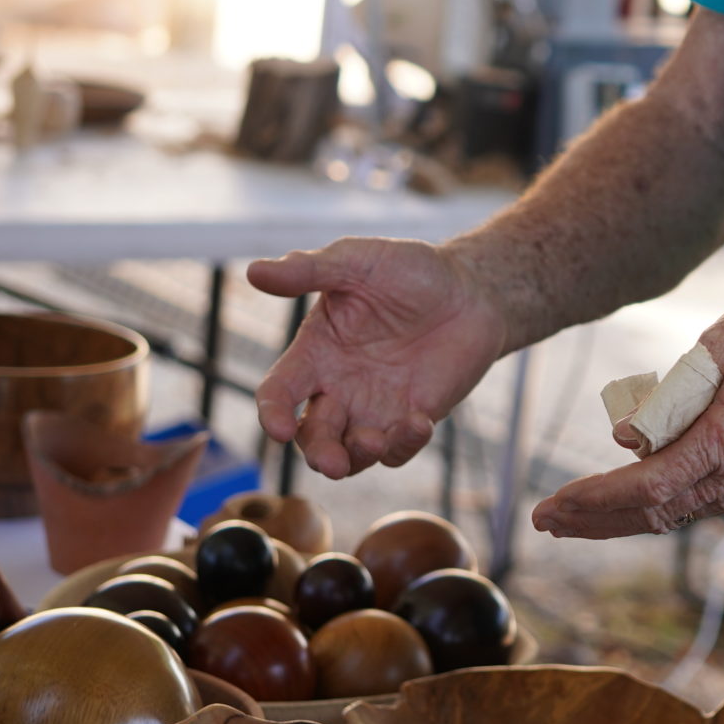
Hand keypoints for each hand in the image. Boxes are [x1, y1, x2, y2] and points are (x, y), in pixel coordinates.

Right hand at [246, 239, 508, 478]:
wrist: (469, 288)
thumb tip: (253, 271)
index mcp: (316, 353)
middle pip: (312, 437)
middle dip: (317, 452)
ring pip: (351, 455)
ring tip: (373, 440)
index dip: (272, 413)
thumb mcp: (356, 261)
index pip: (279, 393)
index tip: (278, 428)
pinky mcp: (413, 419)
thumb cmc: (408, 270)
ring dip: (355, 457)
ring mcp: (376, 408)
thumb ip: (308, 271)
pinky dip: (404, 445)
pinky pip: (399, 450)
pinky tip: (419, 422)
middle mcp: (339, 388)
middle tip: (331, 461)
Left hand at [533, 291, 723, 538]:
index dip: (596, 498)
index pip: (650, 485)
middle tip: (543, 521)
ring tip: (570, 517)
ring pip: (674, 514)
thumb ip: (675, 391)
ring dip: (619, 518)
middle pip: (655, 513)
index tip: (553, 503)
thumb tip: (626, 440)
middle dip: (594, 519)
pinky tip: (624, 501)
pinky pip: (697, 503)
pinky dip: (654, 507)